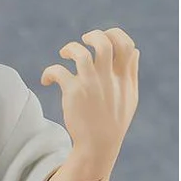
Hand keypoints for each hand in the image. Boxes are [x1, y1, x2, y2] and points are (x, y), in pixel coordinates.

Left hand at [40, 27, 138, 164]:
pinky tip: (46, 81)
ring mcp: (91, 84)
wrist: (98, 145)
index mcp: (124, 78)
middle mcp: (108, 78)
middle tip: (83, 41)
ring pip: (80, 53)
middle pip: (104, 43)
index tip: (103, 40)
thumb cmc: (114, 121)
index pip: (126, 45)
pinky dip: (49, 72)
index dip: (114, 35)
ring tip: (64, 54)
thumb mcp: (130, 96)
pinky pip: (58, 71)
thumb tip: (134, 50)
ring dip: (69, 48)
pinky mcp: (73, 92)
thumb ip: (132, 72)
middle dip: (93, 35)